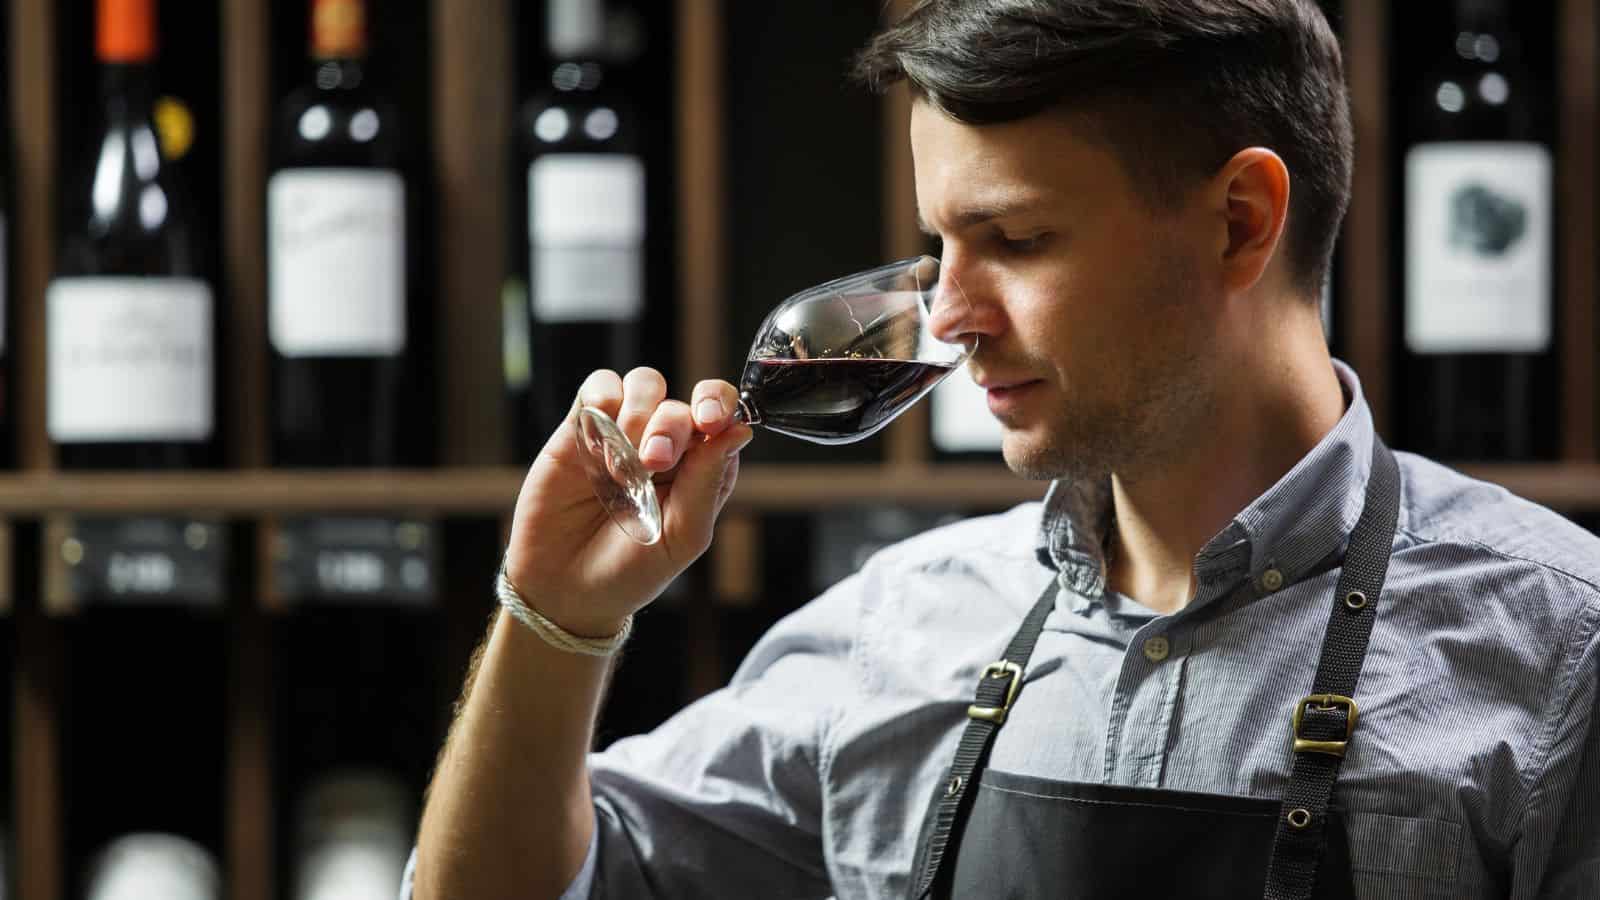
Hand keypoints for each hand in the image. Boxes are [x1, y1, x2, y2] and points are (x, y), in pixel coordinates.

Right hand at [502, 367, 751, 636]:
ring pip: (644, 383)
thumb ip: (707, 482)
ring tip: (621, 462)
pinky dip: (601, 403)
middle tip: (654, 462)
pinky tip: (595, 444)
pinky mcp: (581, 429)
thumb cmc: (631, 571)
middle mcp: (666, 445)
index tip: (710, 421)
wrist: (565, 589)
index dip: (718, 405)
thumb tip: (741, 431)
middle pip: (681, 401)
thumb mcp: (681, 537)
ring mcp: (623, 433)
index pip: (721, 413)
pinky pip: (598, 387)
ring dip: (639, 412)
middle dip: (671, 427)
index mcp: (701, 468)